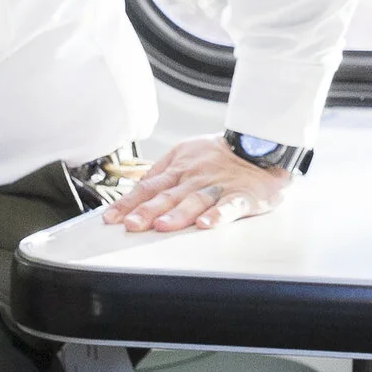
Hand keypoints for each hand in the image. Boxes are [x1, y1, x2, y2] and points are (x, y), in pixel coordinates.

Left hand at [104, 137, 290, 231]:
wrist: (260, 146)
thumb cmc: (220, 155)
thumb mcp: (185, 154)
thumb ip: (161, 172)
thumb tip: (134, 189)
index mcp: (179, 169)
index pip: (148, 187)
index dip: (128, 203)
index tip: (111, 218)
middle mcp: (195, 178)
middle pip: (168, 195)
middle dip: (148, 211)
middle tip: (131, 225)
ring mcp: (218, 186)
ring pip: (195, 200)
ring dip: (178, 214)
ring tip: (163, 226)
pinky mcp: (242, 195)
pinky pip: (229, 206)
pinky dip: (218, 215)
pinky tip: (206, 225)